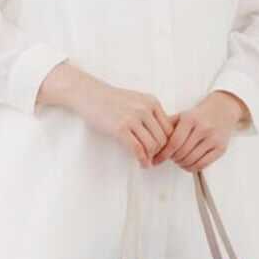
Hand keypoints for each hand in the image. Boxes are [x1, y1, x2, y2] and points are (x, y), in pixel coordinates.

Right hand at [37, 62, 173, 166]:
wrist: (89, 95)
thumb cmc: (112, 100)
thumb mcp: (137, 101)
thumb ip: (150, 113)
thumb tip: (164, 136)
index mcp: (152, 102)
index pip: (169, 128)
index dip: (167, 143)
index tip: (161, 151)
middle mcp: (145, 108)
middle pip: (163, 138)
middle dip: (160, 152)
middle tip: (154, 160)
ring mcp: (133, 118)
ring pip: (152, 145)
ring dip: (151, 158)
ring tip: (146, 162)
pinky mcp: (120, 128)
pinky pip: (137, 149)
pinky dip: (142, 160)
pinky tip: (141, 164)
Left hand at [152, 90, 248, 171]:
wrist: (222, 110)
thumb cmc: (198, 115)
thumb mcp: (182, 116)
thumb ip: (166, 127)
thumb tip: (148, 142)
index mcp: (190, 119)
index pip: (174, 142)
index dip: (163, 154)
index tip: (156, 160)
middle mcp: (203, 128)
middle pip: (182, 153)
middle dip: (172, 159)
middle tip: (169, 158)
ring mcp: (213, 139)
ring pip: (191, 160)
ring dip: (181, 164)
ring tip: (178, 159)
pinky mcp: (221, 148)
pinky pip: (202, 165)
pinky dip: (191, 167)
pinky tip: (187, 163)